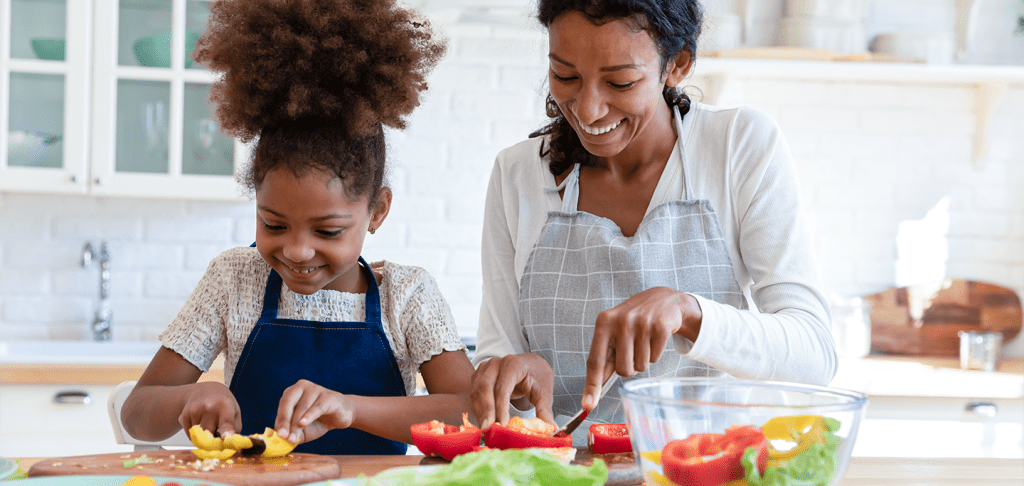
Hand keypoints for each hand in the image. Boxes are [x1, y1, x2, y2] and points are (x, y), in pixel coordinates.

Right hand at [179, 381, 241, 437]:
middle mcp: (209, 407)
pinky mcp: (184, 416)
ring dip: (204, 439)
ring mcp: (194, 411)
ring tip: (210, 425)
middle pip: (209, 437)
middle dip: (213, 443)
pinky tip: (201, 423)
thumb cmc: (223, 404)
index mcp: (225, 405)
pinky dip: (196, 435)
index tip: (226, 438)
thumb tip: (228, 446)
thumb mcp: (235, 413)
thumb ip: (235, 430)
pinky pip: (190, 436)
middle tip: (217, 437)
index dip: (226, 431)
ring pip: (198, 438)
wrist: (204, 390)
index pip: (226, 421)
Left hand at [275, 379, 353, 443]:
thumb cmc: (318, 422)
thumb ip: (290, 433)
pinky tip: (303, 424)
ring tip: (294, 438)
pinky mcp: (329, 396)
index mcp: (292, 393)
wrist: (341, 416)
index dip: (280, 421)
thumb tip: (279, 439)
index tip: (279, 436)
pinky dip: (309, 416)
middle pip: (289, 402)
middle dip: (285, 421)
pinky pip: (317, 407)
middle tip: (283, 436)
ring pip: (302, 407)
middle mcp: (302, 387)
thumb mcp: (301, 430)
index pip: (283, 406)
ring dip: (296, 425)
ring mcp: (316, 389)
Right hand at [470, 353, 553, 428]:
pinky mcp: (480, 374)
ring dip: (480, 411)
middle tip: (488, 429)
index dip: (501, 407)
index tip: (502, 424)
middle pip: (485, 387)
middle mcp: (497, 363)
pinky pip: (474, 392)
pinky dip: (478, 407)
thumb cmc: (537, 377)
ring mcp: (486, 367)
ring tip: (486, 429)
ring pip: (477, 390)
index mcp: (513, 364)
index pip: (503, 387)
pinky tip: (484, 420)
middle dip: (487, 410)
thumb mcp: (544, 392)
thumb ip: (544, 410)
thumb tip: (551, 428)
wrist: (531, 365)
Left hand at [583, 287, 700, 407]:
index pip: (595, 360)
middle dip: (629, 367)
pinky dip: (656, 353)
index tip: (588, 405)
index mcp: (604, 322)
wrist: (663, 300)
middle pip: (622, 370)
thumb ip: (605, 358)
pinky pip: (655, 358)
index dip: (592, 385)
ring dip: (643, 359)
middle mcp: (621, 321)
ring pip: (640, 366)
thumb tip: (593, 390)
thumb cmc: (633, 321)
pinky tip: (655, 338)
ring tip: (644, 341)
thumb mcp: (614, 332)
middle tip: (633, 349)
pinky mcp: (660, 327)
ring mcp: (641, 323)